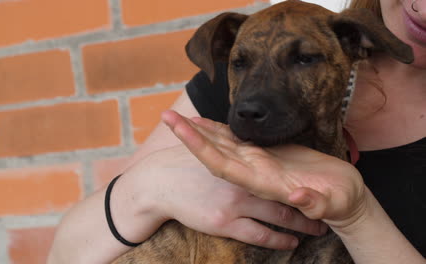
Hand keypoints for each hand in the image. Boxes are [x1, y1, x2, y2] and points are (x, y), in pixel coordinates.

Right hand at [114, 143, 326, 249]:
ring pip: (278, 216)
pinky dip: (277, 239)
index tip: (321, 183)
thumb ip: (230, 142)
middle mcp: (243, 182)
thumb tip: (247, 140)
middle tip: (330, 209)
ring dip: (300, 224)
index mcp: (243, 162)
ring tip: (319, 229)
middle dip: (308, 206)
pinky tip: (290, 242)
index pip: (280, 171)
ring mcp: (235, 203)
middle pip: (285, 195)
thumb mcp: (210, 145)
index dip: (301, 179)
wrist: (160, 182)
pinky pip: (259, 235)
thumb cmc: (184, 164)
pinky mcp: (225, 223)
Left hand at [161, 110, 367, 231]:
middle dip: (190, 134)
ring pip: (223, 146)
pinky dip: (222, 132)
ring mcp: (259, 164)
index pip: (222, 164)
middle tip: (166, 116)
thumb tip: (299, 198)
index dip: (200, 146)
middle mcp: (254, 173)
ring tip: (180, 116)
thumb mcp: (333, 204)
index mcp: (263, 183)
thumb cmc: (341, 203)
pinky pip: (239, 142)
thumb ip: (315, 203)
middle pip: (214, 153)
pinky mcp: (268, 156)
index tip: (180, 129)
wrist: (344, 202)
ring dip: (201, 131)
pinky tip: (211, 124)